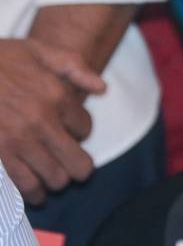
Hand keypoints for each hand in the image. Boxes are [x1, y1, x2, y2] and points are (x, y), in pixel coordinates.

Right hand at [0, 38, 105, 204]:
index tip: (73, 131)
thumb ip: (74, 67)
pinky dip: (33, 193)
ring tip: (55, 179)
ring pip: (54, 177)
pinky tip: (36, 195)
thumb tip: (102, 89)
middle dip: (79, 167)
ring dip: (58, 180)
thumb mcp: (38, 50)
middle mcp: (42, 122)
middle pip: (77, 161)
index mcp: (56, 96)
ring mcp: (19, 140)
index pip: (85, 127)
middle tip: (76, 169)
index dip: (81, 131)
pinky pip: (23, 184)